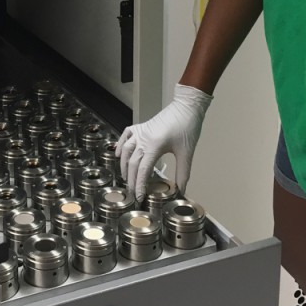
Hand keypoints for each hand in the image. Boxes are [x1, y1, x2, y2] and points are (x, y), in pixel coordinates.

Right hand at [115, 84, 211, 200]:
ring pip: (125, 150)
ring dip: (123, 165)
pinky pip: (125, 136)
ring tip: (126, 178)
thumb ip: (183, 173)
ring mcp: (140, 131)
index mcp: (154, 146)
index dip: (139, 186)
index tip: (139, 198)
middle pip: (131, 163)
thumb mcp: (187, 153)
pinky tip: (118, 153)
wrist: (186, 107)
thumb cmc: (187, 127)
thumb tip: (181, 190)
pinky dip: (120, 145)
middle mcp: (143, 139)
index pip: (142, 170)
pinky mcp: (140, 126)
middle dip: (130, 180)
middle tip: (133, 193)